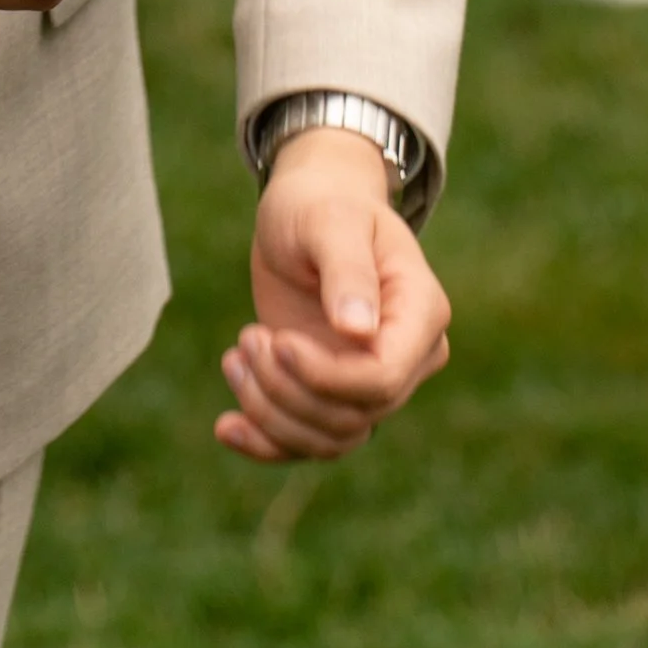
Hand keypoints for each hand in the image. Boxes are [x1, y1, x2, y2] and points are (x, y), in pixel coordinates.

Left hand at [217, 129, 450, 463]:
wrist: (307, 208)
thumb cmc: (323, 203)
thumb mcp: (330, 223)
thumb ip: (348, 271)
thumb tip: (360, 330)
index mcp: (421, 312)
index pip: (383, 377)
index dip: (325, 376)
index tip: (276, 341)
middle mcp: (407, 356)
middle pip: (353, 415)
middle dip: (287, 389)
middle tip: (246, 339)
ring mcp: (372, 380)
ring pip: (330, 437)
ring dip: (270, 412)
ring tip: (235, 357)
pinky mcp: (334, 392)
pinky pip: (309, 442)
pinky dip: (266, 444)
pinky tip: (226, 427)